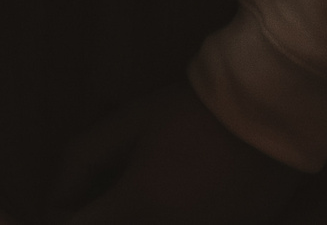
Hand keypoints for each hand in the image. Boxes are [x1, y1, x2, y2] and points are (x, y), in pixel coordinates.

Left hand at [56, 84, 304, 223]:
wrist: (271, 114)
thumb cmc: (191, 111)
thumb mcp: (128, 122)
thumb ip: (83, 158)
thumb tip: (55, 195)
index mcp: (141, 202)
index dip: (61, 217)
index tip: (63, 203)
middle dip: (98, 216)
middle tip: (100, 190)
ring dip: (132, 215)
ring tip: (144, 184)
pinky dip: (169, 218)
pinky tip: (179, 190)